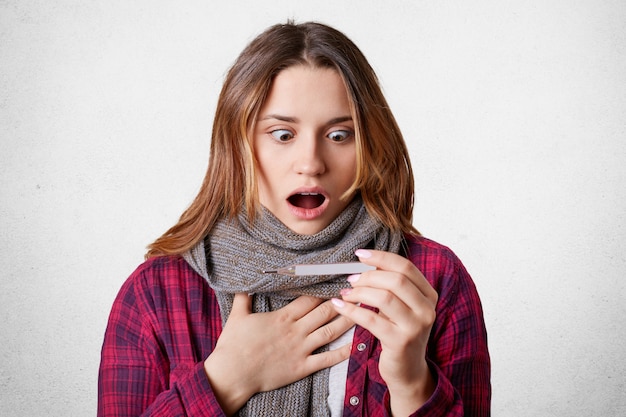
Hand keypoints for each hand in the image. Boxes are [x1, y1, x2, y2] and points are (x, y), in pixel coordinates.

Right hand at [204, 294, 352, 414]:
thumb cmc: (233, 345)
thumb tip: (244, 284)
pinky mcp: (302, 367)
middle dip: (341, 300)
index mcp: (282, 317)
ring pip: (329, 331)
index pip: (308, 299)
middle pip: (323, 311)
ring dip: (346, 320)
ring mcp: (300, 349)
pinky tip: (355, 345)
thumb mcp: (237, 316)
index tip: (335, 280)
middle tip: (356, 292)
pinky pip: (326, 359)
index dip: (323, 289)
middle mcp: (295, 330)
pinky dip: (342, 352)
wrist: (232, 374)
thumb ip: (243, 298)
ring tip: (362, 311)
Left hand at [331, 249, 437, 414]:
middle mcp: (426, 309)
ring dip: (359, 292)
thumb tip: (365, 262)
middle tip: (351, 279)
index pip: (406, 267)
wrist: (407, 371)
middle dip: (368, 276)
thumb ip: (391, 286)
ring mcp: (415, 327)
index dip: (381, 257)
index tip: (360, 255)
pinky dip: (351, 310)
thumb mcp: (402, 307)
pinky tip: (340, 306)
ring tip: (346, 293)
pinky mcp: (400, 342)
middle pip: (396, 280)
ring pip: (384, 297)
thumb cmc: (399, 333)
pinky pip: (371, 319)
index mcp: (428, 295)